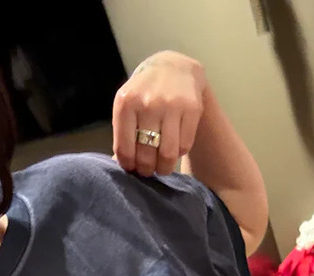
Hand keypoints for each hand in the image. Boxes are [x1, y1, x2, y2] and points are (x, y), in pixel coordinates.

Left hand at [112, 51, 206, 176]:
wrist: (174, 67)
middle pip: (146, 154)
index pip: (124, 147)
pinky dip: (179, 153)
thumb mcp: (127, 104)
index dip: (128, 165)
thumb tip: (121, 164)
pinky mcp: (192, 109)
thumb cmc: (145, 91)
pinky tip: (174, 148)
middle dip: (146, 169)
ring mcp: (172, 106)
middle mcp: (149, 103)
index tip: (132, 168)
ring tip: (162, 167)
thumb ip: (122, 132)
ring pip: (168, 154)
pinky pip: (185, 146)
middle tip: (147, 171)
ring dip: (164, 168)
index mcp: (127, 103)